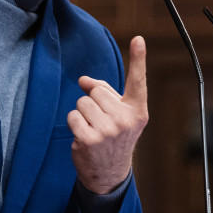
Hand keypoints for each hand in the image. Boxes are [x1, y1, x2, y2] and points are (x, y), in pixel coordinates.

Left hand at [68, 36, 148, 193]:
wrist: (109, 173)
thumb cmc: (113, 137)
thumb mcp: (118, 115)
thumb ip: (105, 93)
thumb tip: (83, 80)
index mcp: (137, 111)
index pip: (138, 81)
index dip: (138, 59)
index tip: (138, 39)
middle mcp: (126, 119)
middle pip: (97, 91)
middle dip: (93, 102)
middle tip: (101, 121)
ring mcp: (108, 130)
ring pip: (83, 102)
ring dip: (83, 113)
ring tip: (93, 130)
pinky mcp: (90, 139)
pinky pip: (73, 116)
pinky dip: (74, 124)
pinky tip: (84, 137)